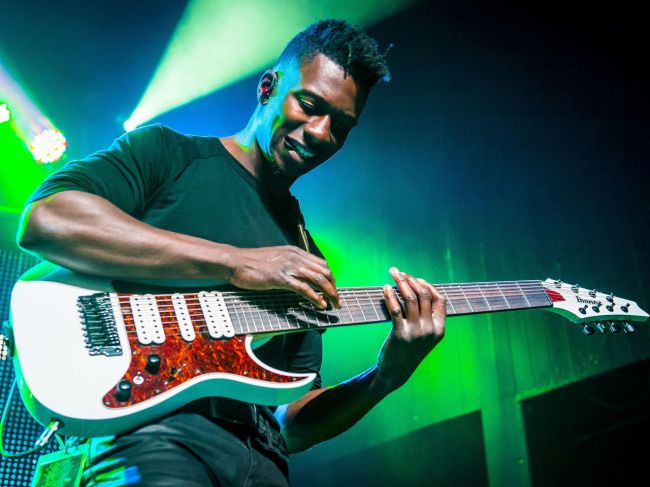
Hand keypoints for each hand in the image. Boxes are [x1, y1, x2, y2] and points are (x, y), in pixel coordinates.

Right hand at [229, 246, 340, 308]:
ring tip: (334, 304)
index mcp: (295, 252)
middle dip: (334, 287)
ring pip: (318, 280)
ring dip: (329, 293)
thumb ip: (289, 264)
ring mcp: (288, 267)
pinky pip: (303, 288)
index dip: (330, 277)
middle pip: (324, 272)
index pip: (321, 264)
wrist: (235, 262)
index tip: (333, 289)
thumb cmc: (252, 263)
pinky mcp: (280, 278)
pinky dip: (314, 297)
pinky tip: (320, 304)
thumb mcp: (276, 258)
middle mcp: (295, 257)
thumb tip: (299, 275)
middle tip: (338, 300)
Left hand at [376, 267, 445, 389]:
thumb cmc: (409, 350)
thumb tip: (419, 289)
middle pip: (423, 295)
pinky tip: (385, 288)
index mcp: (439, 329)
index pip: (439, 300)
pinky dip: (390, 295)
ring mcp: (416, 332)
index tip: (415, 278)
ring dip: (401, 282)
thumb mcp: (425, 335)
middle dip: (411, 279)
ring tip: (392, 274)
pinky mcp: (400, 334)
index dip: (427, 286)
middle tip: (398, 272)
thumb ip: (427, 317)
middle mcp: (430, 330)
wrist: (396, 372)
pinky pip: (395, 309)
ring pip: (410, 299)